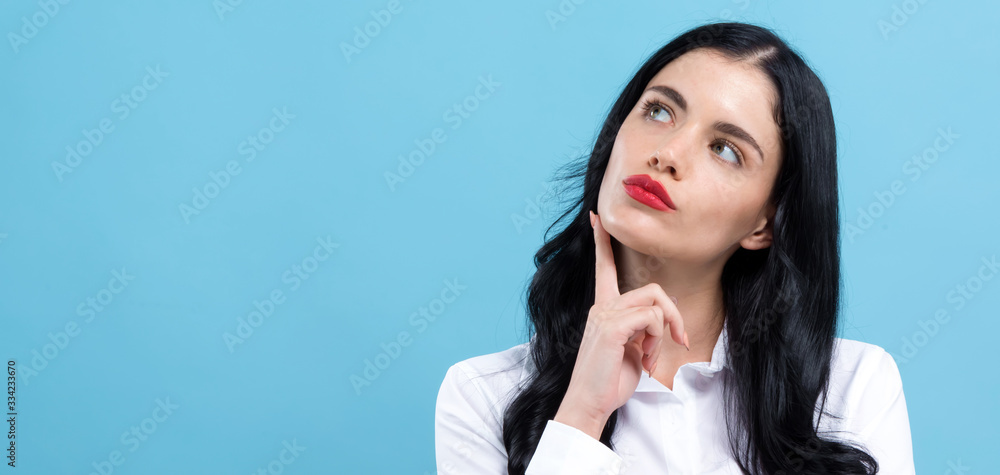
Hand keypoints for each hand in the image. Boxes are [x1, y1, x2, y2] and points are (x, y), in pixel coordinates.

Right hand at [553, 210, 688, 438]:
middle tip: (678, 341)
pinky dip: (657, 339)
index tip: (596, 218)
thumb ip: (641, 330)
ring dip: (664, 331)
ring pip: (655, 302)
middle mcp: (602, 306)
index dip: (602, 242)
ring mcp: (605, 314)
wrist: (590, 404)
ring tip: (653, 356)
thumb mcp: (632, 350)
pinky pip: (651, 318)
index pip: (604, 267)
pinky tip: (648, 360)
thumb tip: (659, 324)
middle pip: (653, 289)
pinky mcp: (612, 327)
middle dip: (674, 316)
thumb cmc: (610, 381)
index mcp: (604, 308)